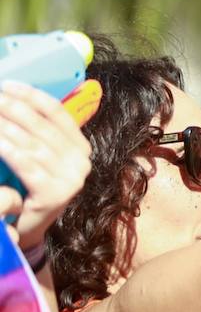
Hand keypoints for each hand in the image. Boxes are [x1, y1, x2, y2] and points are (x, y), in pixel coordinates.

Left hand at [0, 80, 91, 249]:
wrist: (29, 226)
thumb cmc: (29, 186)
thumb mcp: (40, 157)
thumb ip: (37, 134)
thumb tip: (14, 101)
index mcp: (81, 147)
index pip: (58, 113)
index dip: (32, 96)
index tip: (8, 84)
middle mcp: (82, 161)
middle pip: (43, 127)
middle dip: (14, 109)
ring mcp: (72, 178)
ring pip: (33, 145)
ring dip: (7, 127)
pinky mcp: (55, 194)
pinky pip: (28, 165)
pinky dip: (9, 151)